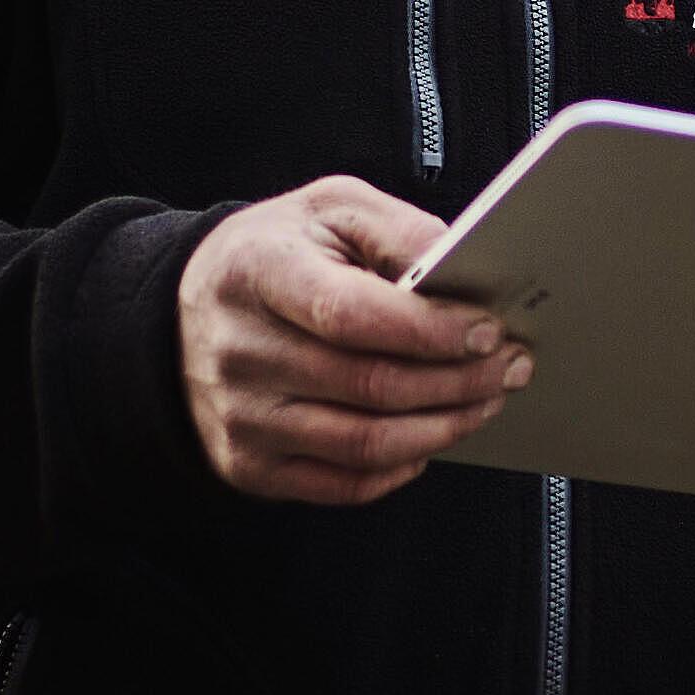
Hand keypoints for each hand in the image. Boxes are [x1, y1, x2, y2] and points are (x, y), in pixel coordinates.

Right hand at [179, 177, 531, 505]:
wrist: (185, 311)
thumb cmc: (274, 255)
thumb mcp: (328, 209)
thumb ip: (397, 230)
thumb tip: (463, 269)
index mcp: (257, 273)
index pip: (351, 315)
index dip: (430, 330)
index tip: (488, 330)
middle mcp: (241, 351)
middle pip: (372, 386)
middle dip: (460, 381)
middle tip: (510, 366)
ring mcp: (242, 418)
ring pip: (367, 444)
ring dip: (445, 427)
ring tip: (485, 401)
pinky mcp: (249, 465)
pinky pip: (344, 485)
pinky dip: (403, 468)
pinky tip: (431, 438)